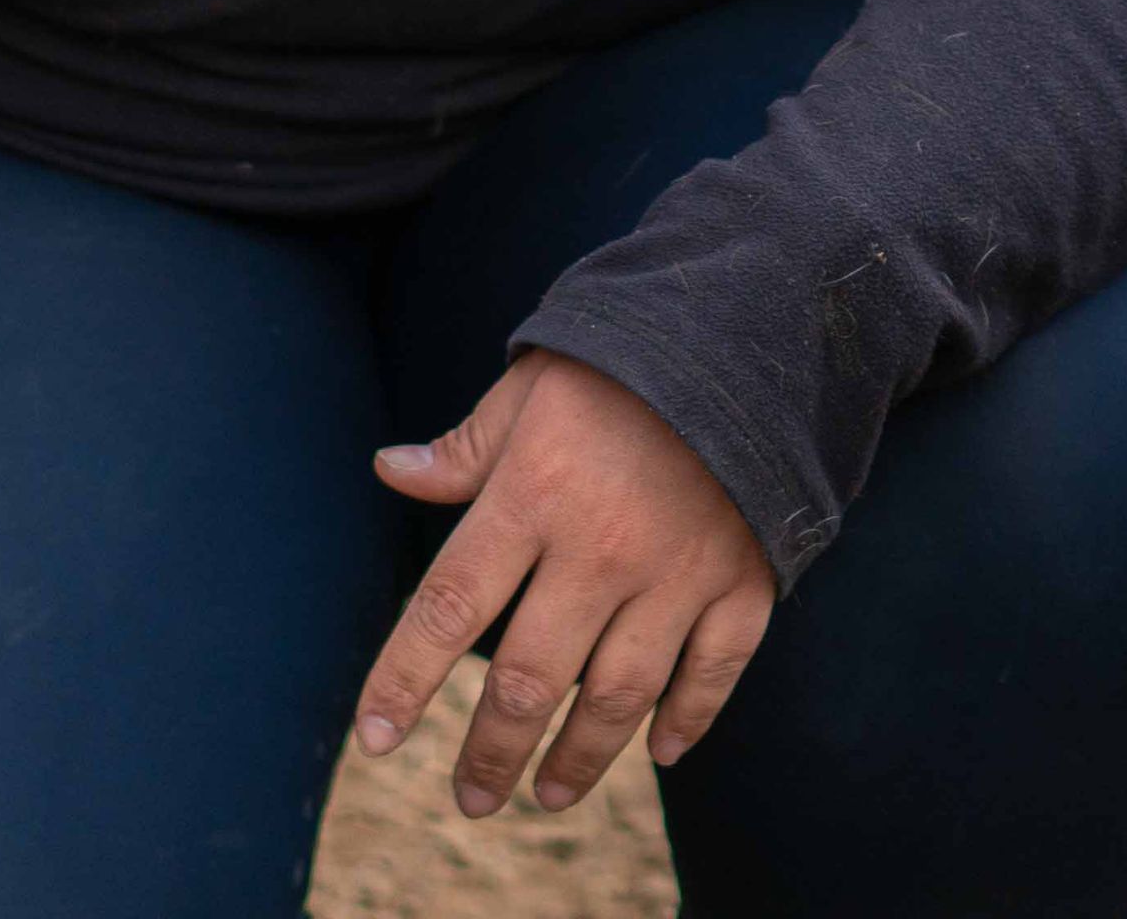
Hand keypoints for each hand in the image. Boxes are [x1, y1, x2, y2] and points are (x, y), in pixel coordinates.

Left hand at [354, 351, 777, 817]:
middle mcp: (599, 547)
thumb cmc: (621, 360)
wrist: (752, 327)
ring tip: (547, 796)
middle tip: (471, 800)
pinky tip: (661, 752)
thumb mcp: (529, 388)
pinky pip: (714, 671)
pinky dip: (690, 718)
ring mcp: (677, 571)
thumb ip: (464, 448)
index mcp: (532, 494)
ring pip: (619, 695)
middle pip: (529, 679)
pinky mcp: (743, 578)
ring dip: (580, 759)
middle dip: (491, 751)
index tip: (374, 739)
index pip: (448, 608)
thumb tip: (391, 472)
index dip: (403, 681)